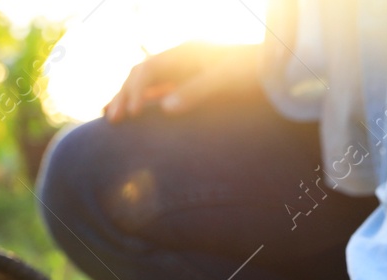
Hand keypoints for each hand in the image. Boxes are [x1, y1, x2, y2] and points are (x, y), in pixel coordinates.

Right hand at [104, 42, 261, 122]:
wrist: (275, 67)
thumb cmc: (253, 71)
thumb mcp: (227, 79)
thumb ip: (196, 90)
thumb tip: (164, 108)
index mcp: (186, 51)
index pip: (149, 69)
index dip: (136, 91)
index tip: (133, 114)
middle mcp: (180, 58)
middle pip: (141, 75)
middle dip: (124, 95)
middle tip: (112, 120)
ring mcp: (182, 70)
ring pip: (145, 84)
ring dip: (127, 99)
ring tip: (110, 119)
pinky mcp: (187, 83)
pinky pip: (158, 92)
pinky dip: (142, 103)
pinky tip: (132, 116)